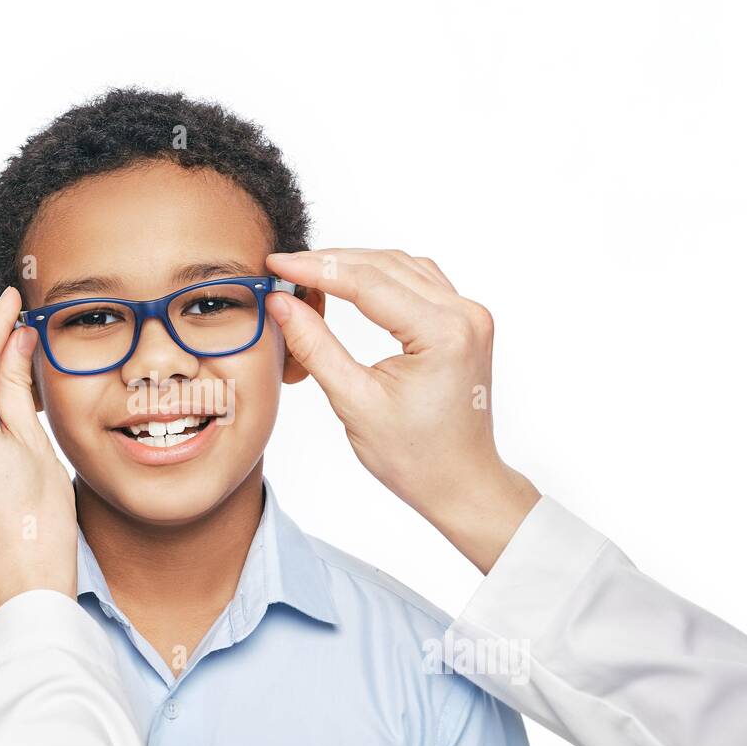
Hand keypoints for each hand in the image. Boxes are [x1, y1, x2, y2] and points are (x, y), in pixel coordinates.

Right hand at [265, 249, 539, 572]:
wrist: (461, 483)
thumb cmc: (414, 457)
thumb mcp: (354, 402)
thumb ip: (315, 346)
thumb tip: (280, 302)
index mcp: (443, 334)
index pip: (368, 283)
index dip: (316, 269)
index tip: (277, 263)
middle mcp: (465, 315)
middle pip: (386, 266)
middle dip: (331, 262)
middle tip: (284, 268)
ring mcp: (470, 316)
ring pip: (402, 267)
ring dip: (356, 265)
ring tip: (309, 274)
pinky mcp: (464, 322)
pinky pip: (419, 282)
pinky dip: (381, 278)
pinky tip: (351, 283)